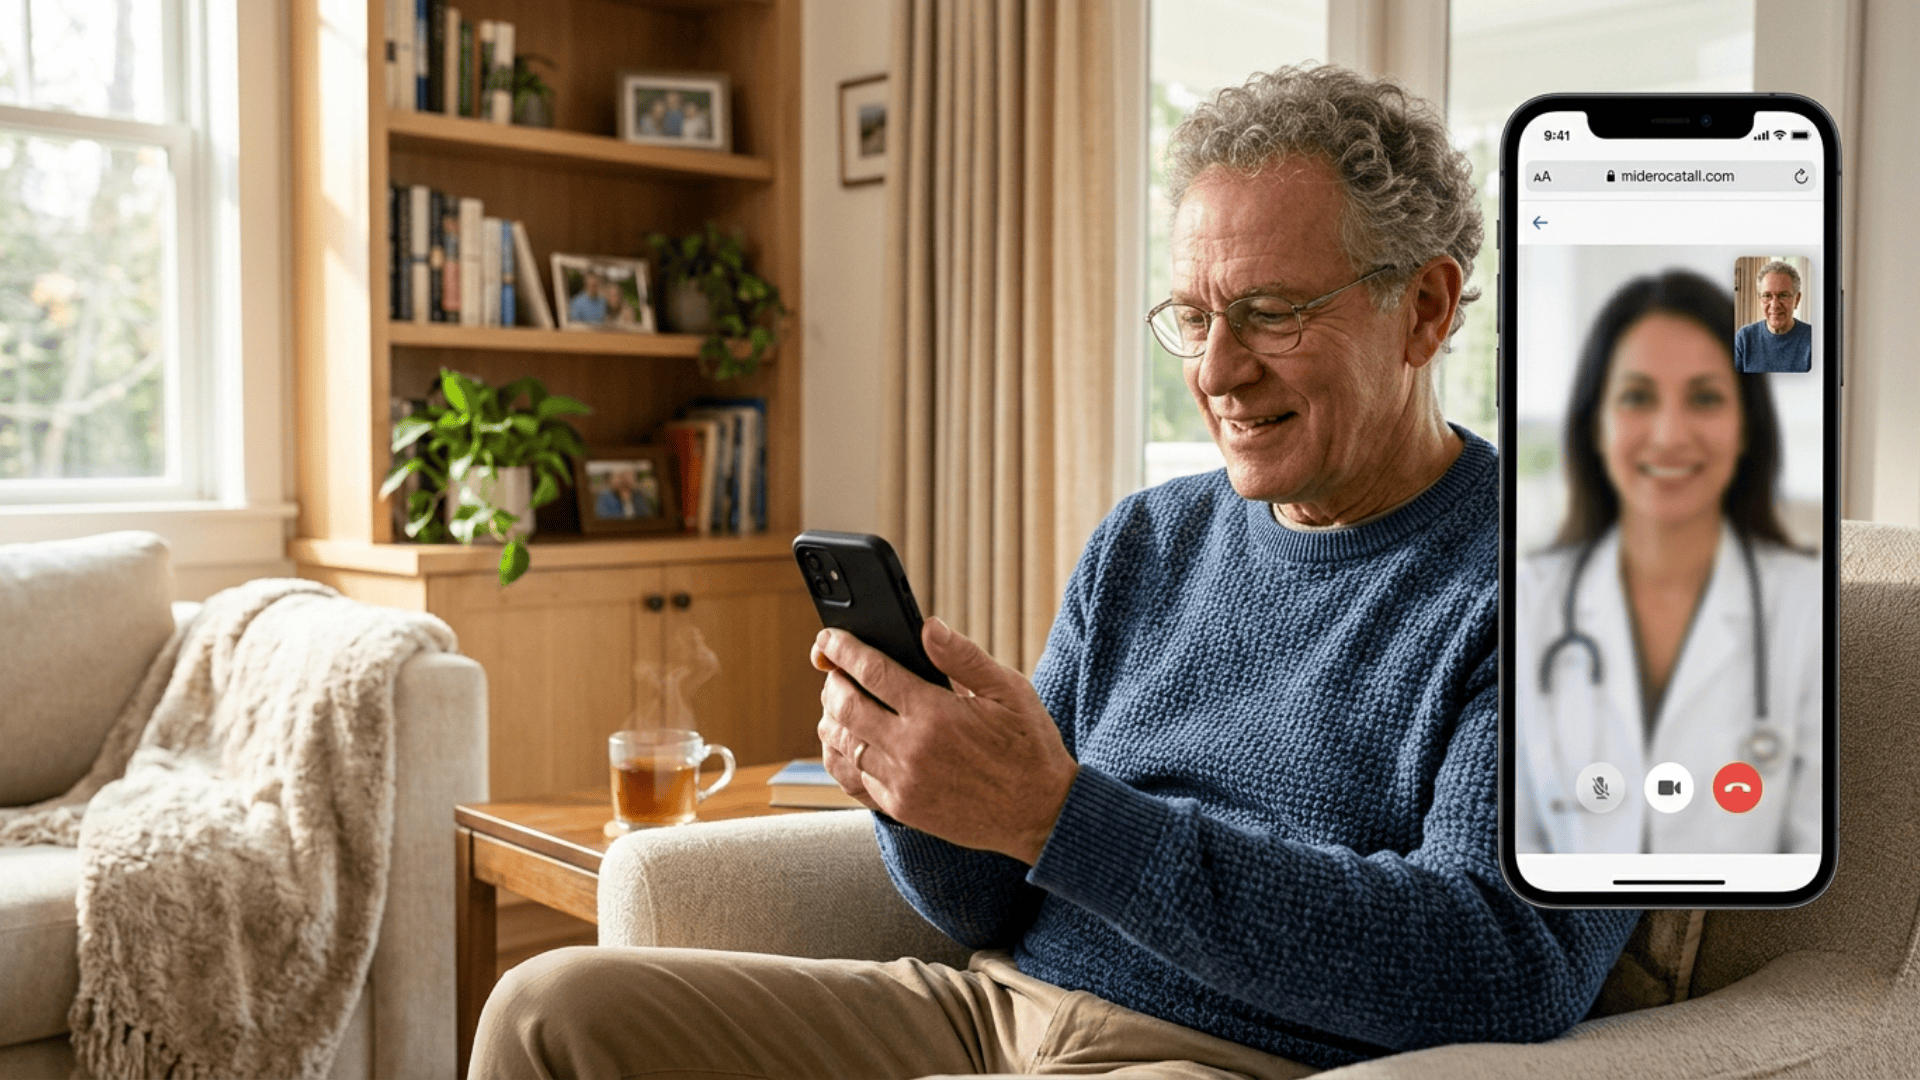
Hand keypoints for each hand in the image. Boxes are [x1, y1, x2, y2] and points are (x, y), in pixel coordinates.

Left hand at [813, 617, 1078, 863]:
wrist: (1041, 813)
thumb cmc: (1028, 746)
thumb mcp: (1008, 691)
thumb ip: (963, 657)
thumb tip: (927, 626)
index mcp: (936, 714)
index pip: (872, 671)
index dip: (843, 649)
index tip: (829, 637)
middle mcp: (911, 750)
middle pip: (845, 705)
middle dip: (832, 680)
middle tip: (833, 669)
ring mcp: (902, 783)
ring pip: (841, 744)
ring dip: (831, 717)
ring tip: (838, 702)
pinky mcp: (901, 808)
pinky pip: (851, 778)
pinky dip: (840, 754)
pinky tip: (847, 741)